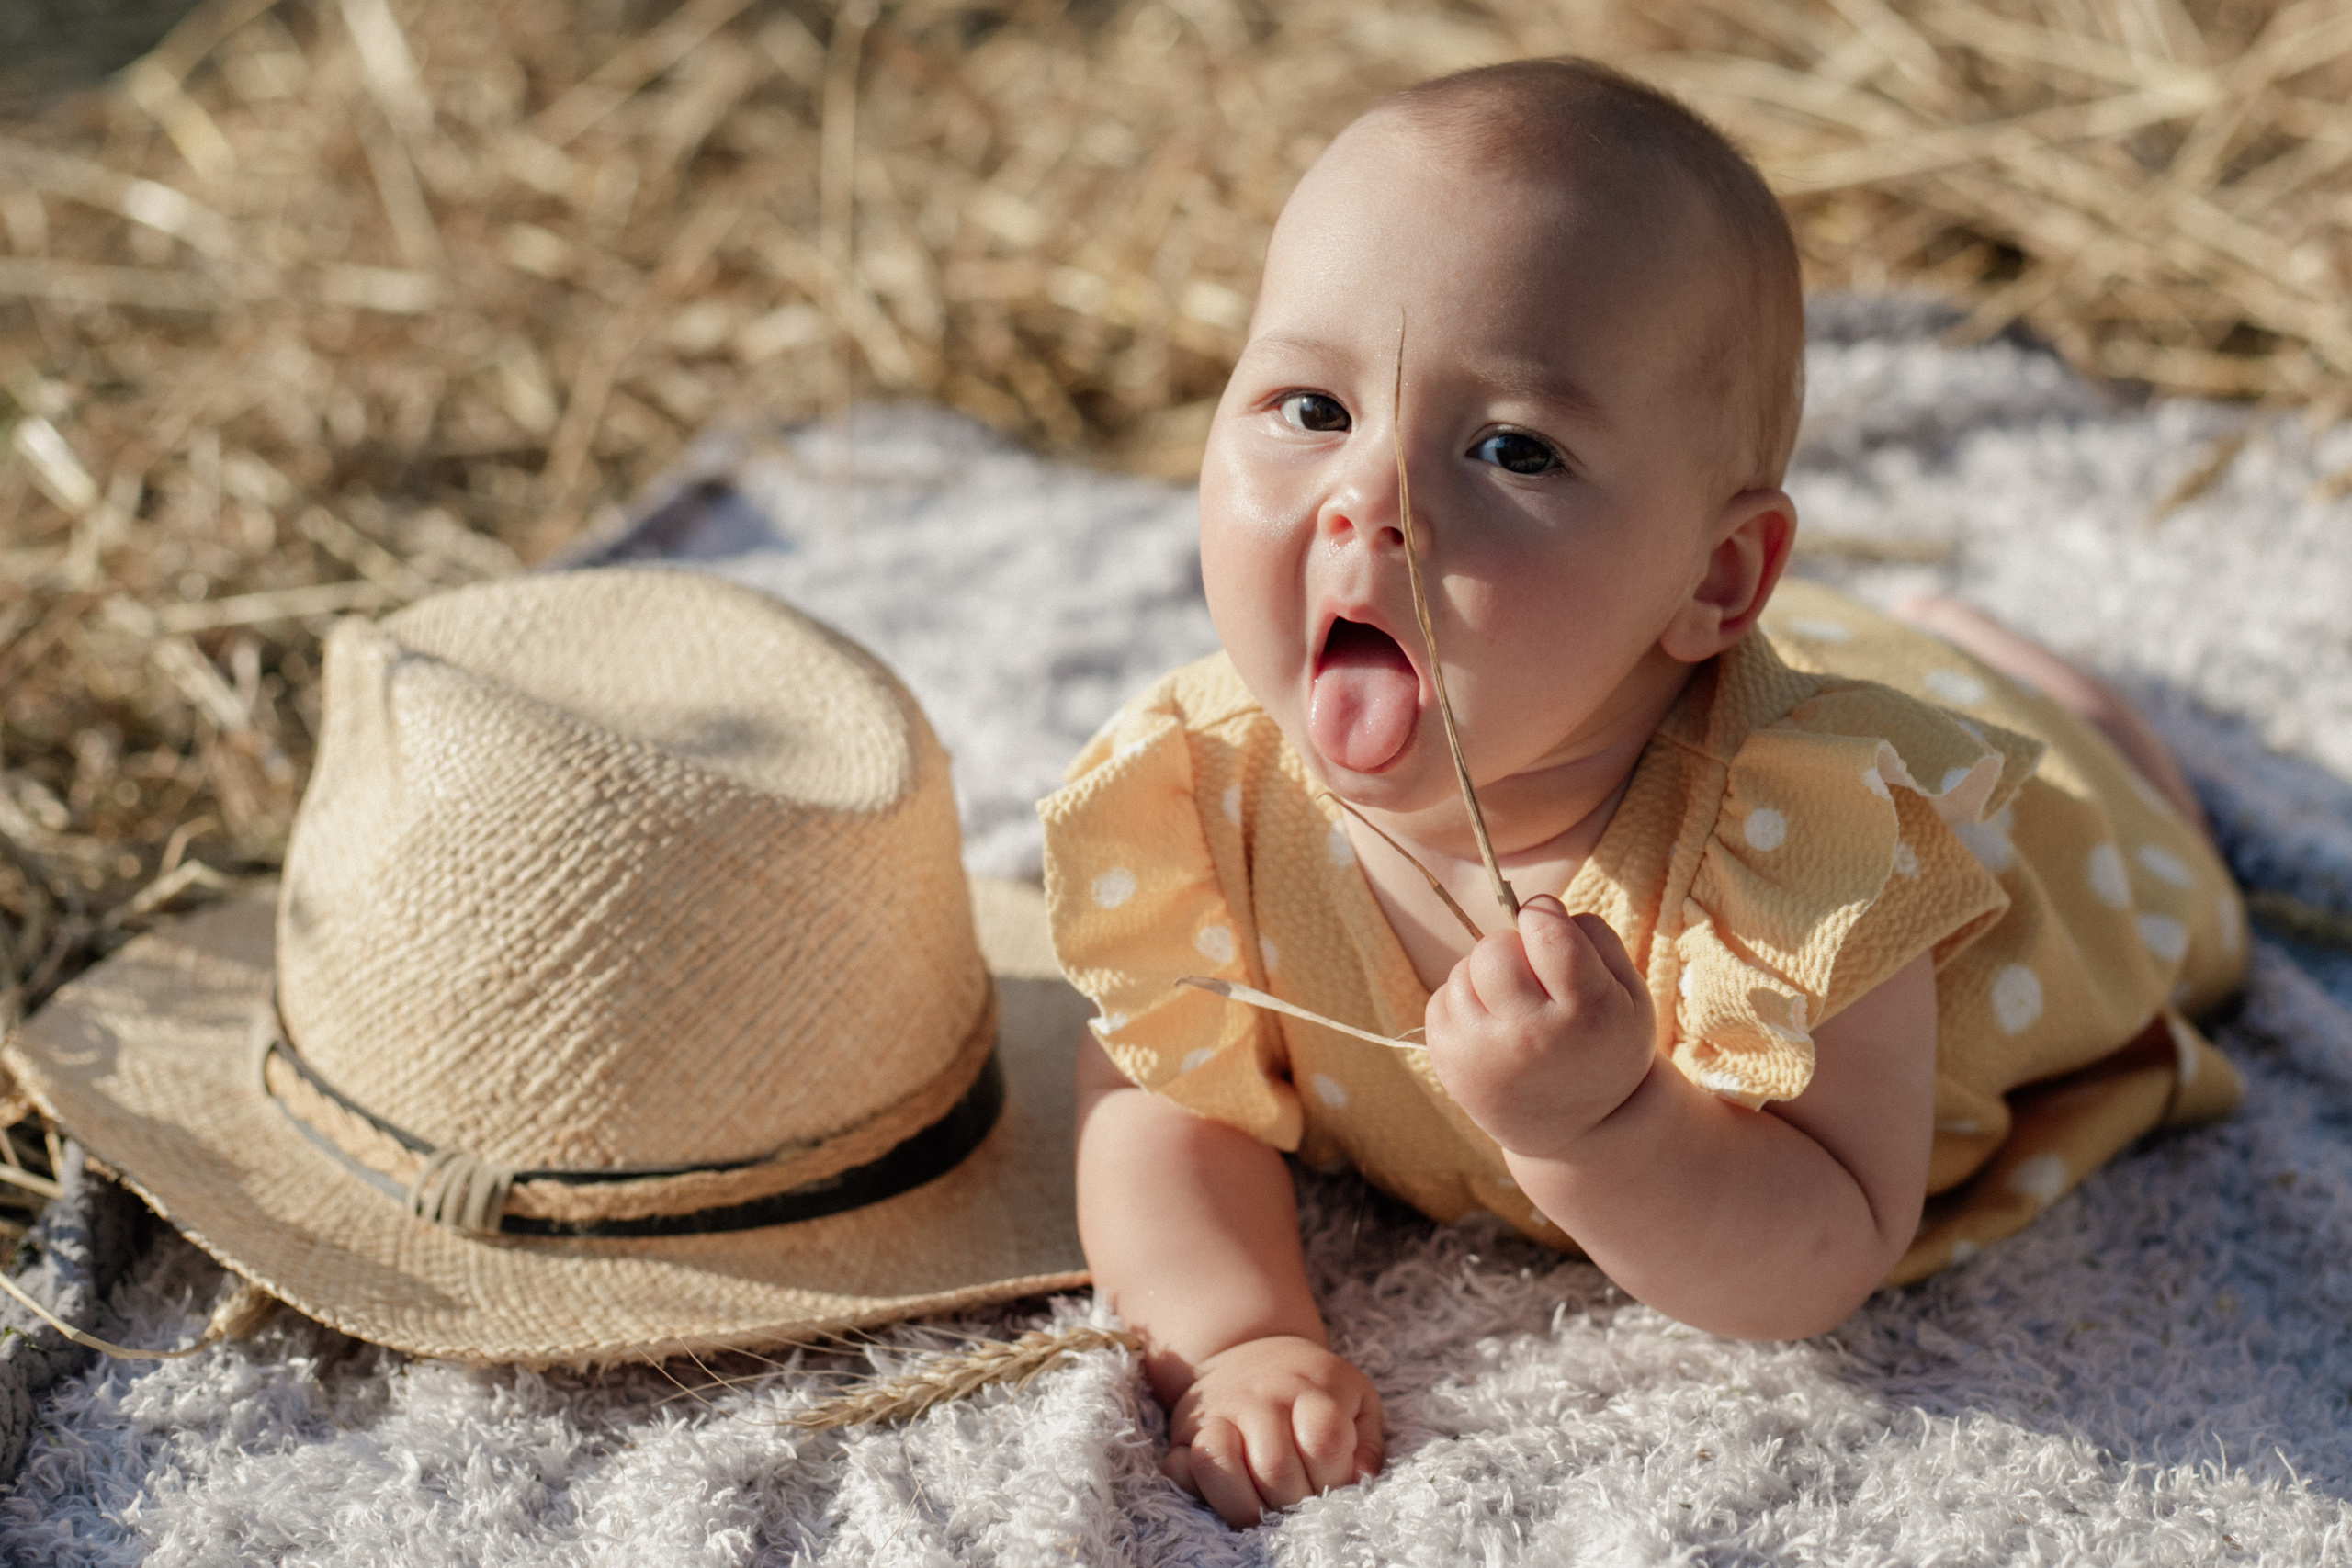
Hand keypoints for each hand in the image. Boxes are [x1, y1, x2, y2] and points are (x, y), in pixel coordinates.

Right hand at [1161, 1334, 1383, 1527]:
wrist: (1253, 1351)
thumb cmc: (1314, 1389)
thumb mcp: (1356, 1401)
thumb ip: (1367, 1444)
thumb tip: (1358, 1481)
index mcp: (1312, 1387)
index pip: (1324, 1438)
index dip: (1334, 1476)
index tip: (1333, 1484)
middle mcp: (1262, 1396)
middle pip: (1274, 1464)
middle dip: (1293, 1502)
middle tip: (1299, 1504)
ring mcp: (1218, 1412)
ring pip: (1217, 1464)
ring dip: (1244, 1506)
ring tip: (1263, 1513)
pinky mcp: (1184, 1432)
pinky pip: (1179, 1469)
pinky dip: (1199, 1492)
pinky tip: (1226, 1494)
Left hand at [1423, 894, 1654, 1160]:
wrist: (1579, 1129)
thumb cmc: (1605, 1045)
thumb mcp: (1631, 995)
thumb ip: (1597, 939)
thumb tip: (1539, 906)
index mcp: (1586, 1012)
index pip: (1547, 933)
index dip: (1542, 916)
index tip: (1547, 927)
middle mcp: (1529, 1036)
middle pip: (1493, 949)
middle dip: (1511, 946)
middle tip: (1531, 973)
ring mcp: (1482, 1053)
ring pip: (1463, 970)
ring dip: (1486, 976)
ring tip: (1514, 1007)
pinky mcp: (1448, 1063)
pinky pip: (1442, 998)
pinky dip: (1465, 1002)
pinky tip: (1493, 1027)